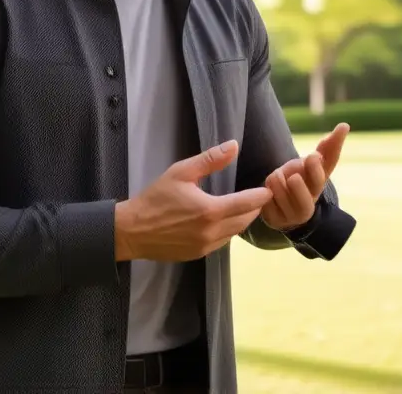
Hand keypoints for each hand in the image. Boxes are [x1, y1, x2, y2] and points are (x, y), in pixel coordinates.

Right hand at [115, 141, 271, 261]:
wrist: (132, 230)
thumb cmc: (155, 198)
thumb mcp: (181, 172)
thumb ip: (210, 160)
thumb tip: (234, 146)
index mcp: (210, 211)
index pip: (247, 203)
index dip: (261, 196)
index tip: (269, 189)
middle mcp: (212, 232)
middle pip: (246, 220)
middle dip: (255, 208)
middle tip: (259, 196)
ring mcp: (206, 246)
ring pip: (235, 233)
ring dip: (242, 220)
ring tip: (244, 207)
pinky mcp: (199, 254)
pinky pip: (222, 242)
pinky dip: (227, 231)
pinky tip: (223, 221)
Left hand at [260, 123, 348, 231]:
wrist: (285, 209)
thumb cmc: (301, 178)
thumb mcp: (313, 164)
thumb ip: (328, 147)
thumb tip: (345, 125)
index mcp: (318, 187)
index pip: (320, 178)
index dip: (316, 168)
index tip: (312, 157)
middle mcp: (308, 205)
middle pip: (299, 190)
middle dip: (295, 180)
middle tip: (292, 177)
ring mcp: (291, 216)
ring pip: (277, 188)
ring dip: (275, 179)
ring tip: (277, 180)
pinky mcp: (274, 221)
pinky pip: (264, 199)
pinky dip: (265, 192)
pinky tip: (268, 194)